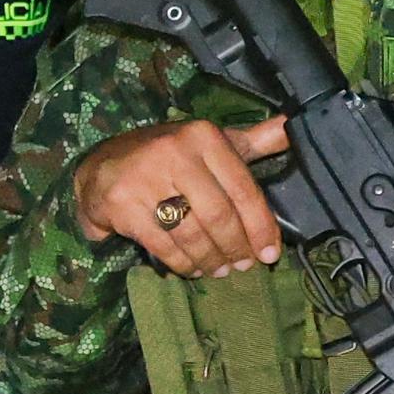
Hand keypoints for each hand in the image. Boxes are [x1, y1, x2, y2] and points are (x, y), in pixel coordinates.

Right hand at [74, 115, 292, 276]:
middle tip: (242, 266)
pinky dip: (183, 263)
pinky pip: (164, 245)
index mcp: (203, 136)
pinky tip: (191, 268)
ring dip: (210, 260)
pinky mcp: (122, 204)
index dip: (261, 227)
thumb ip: (254, 139)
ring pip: (192, 233)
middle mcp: (174, 151)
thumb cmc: (169, 158)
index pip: (243, 189)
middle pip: (219, 215)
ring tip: (218, 270)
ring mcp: (145, 178)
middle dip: (235, 248)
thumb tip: (292, 124)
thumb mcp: (211, 143)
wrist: (102, 167)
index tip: (269, 254)